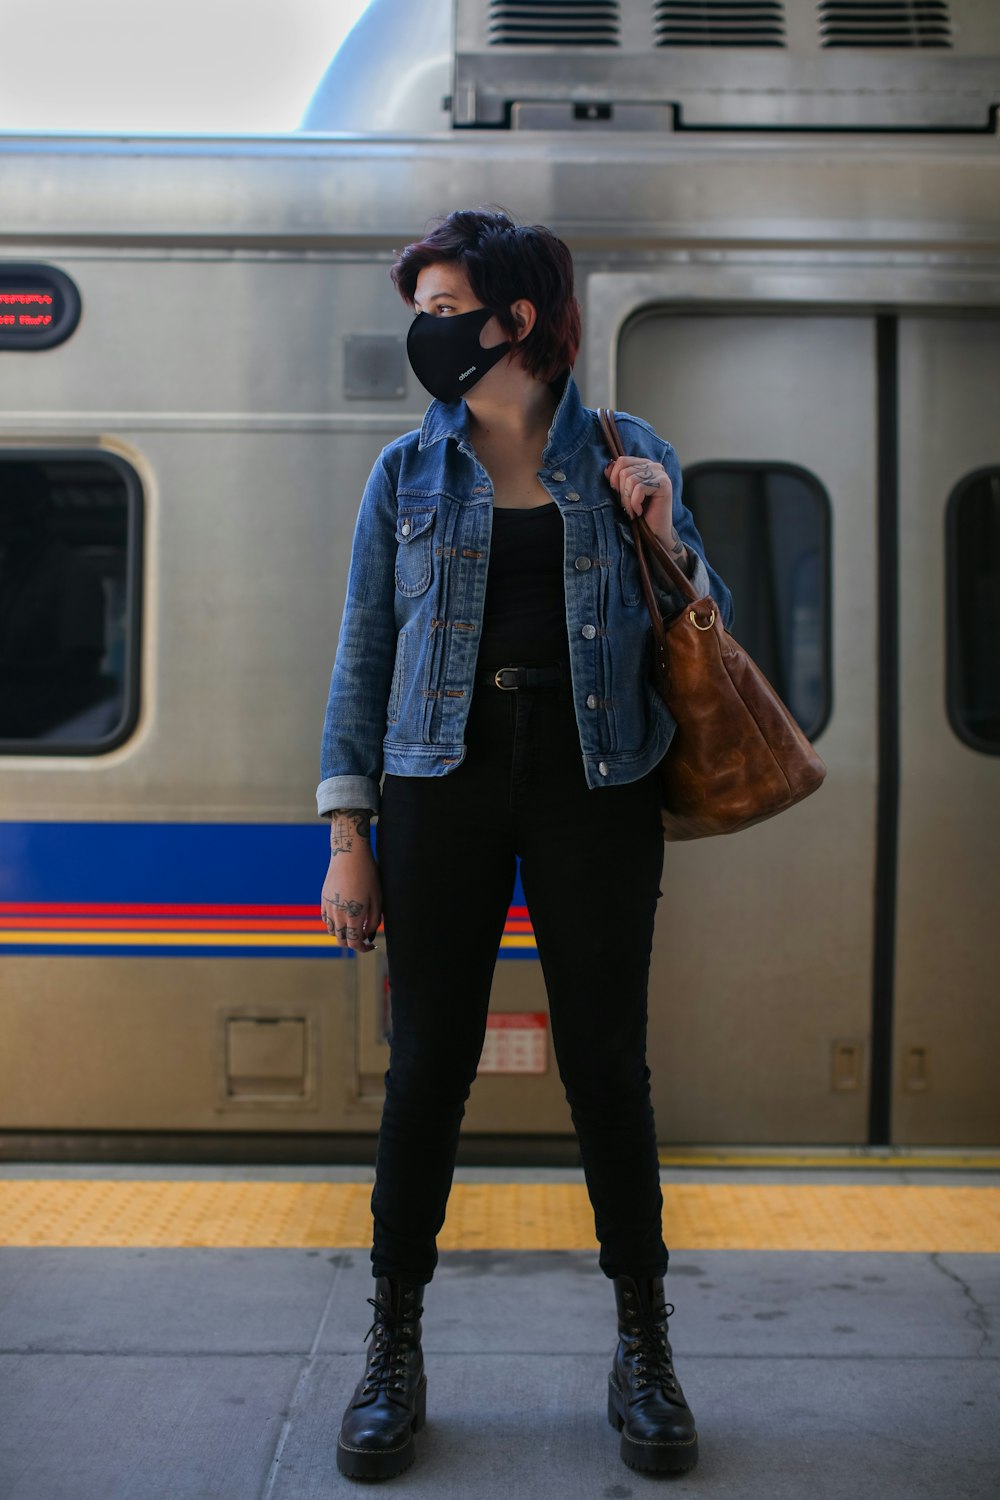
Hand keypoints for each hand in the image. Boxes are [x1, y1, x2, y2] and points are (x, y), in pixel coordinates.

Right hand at [320, 810, 381, 951]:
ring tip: (354, 925)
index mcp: (354, 915)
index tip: (370, 946)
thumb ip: (373, 920)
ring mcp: (328, 907)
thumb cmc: (368, 875)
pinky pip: (326, 920)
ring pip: (332, 932)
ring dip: (343, 934)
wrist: (349, 855)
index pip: (354, 943)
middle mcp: (338, 914)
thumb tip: (368, 935)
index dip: (363, 949)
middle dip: (353, 943)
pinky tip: (344, 917)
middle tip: (364, 936)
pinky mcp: (323, 900)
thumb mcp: (377, 898)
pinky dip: (334, 924)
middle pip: (342, 941)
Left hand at [604, 455, 688, 574]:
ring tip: (633, 510)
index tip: (618, 495)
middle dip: (621, 493)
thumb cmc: (638, 513)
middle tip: (627, 506)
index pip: (622, 461)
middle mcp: (654, 466)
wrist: (653, 533)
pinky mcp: (664, 484)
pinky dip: (635, 504)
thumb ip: (616, 478)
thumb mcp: (623, 493)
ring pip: (631, 480)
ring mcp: (660, 474)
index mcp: (644, 464)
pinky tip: (639, 512)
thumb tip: (608, 466)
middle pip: (624, 471)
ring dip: (628, 500)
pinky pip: (639, 489)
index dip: (614, 478)